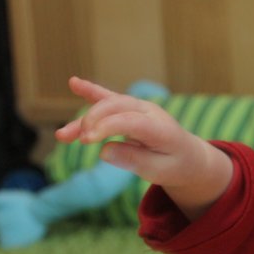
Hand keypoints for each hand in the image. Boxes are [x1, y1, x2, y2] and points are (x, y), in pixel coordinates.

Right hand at [55, 76, 234, 219]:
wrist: (190, 158)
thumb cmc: (175, 166)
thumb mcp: (160, 171)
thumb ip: (135, 160)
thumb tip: (104, 151)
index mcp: (162, 129)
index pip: (131, 121)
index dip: (108, 126)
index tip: (88, 140)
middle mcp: (151, 113)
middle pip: (118, 107)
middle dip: (95, 120)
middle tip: (82, 140)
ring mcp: (140, 108)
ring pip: (109, 105)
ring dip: (85, 117)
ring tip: (62, 135)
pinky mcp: (130, 109)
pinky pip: (110, 98)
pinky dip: (92, 92)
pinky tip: (73, 82)